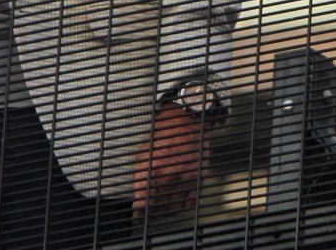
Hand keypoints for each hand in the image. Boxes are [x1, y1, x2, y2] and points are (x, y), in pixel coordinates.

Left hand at [130, 101, 204, 218]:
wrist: (189, 118)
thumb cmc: (165, 131)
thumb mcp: (146, 148)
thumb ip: (141, 172)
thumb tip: (137, 193)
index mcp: (153, 168)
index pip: (143, 198)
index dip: (139, 210)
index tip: (137, 216)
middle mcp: (169, 175)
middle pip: (158, 205)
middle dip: (152, 211)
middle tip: (149, 212)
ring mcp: (185, 177)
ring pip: (173, 205)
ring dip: (165, 210)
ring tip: (161, 209)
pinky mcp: (198, 177)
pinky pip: (189, 200)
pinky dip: (182, 205)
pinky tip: (177, 203)